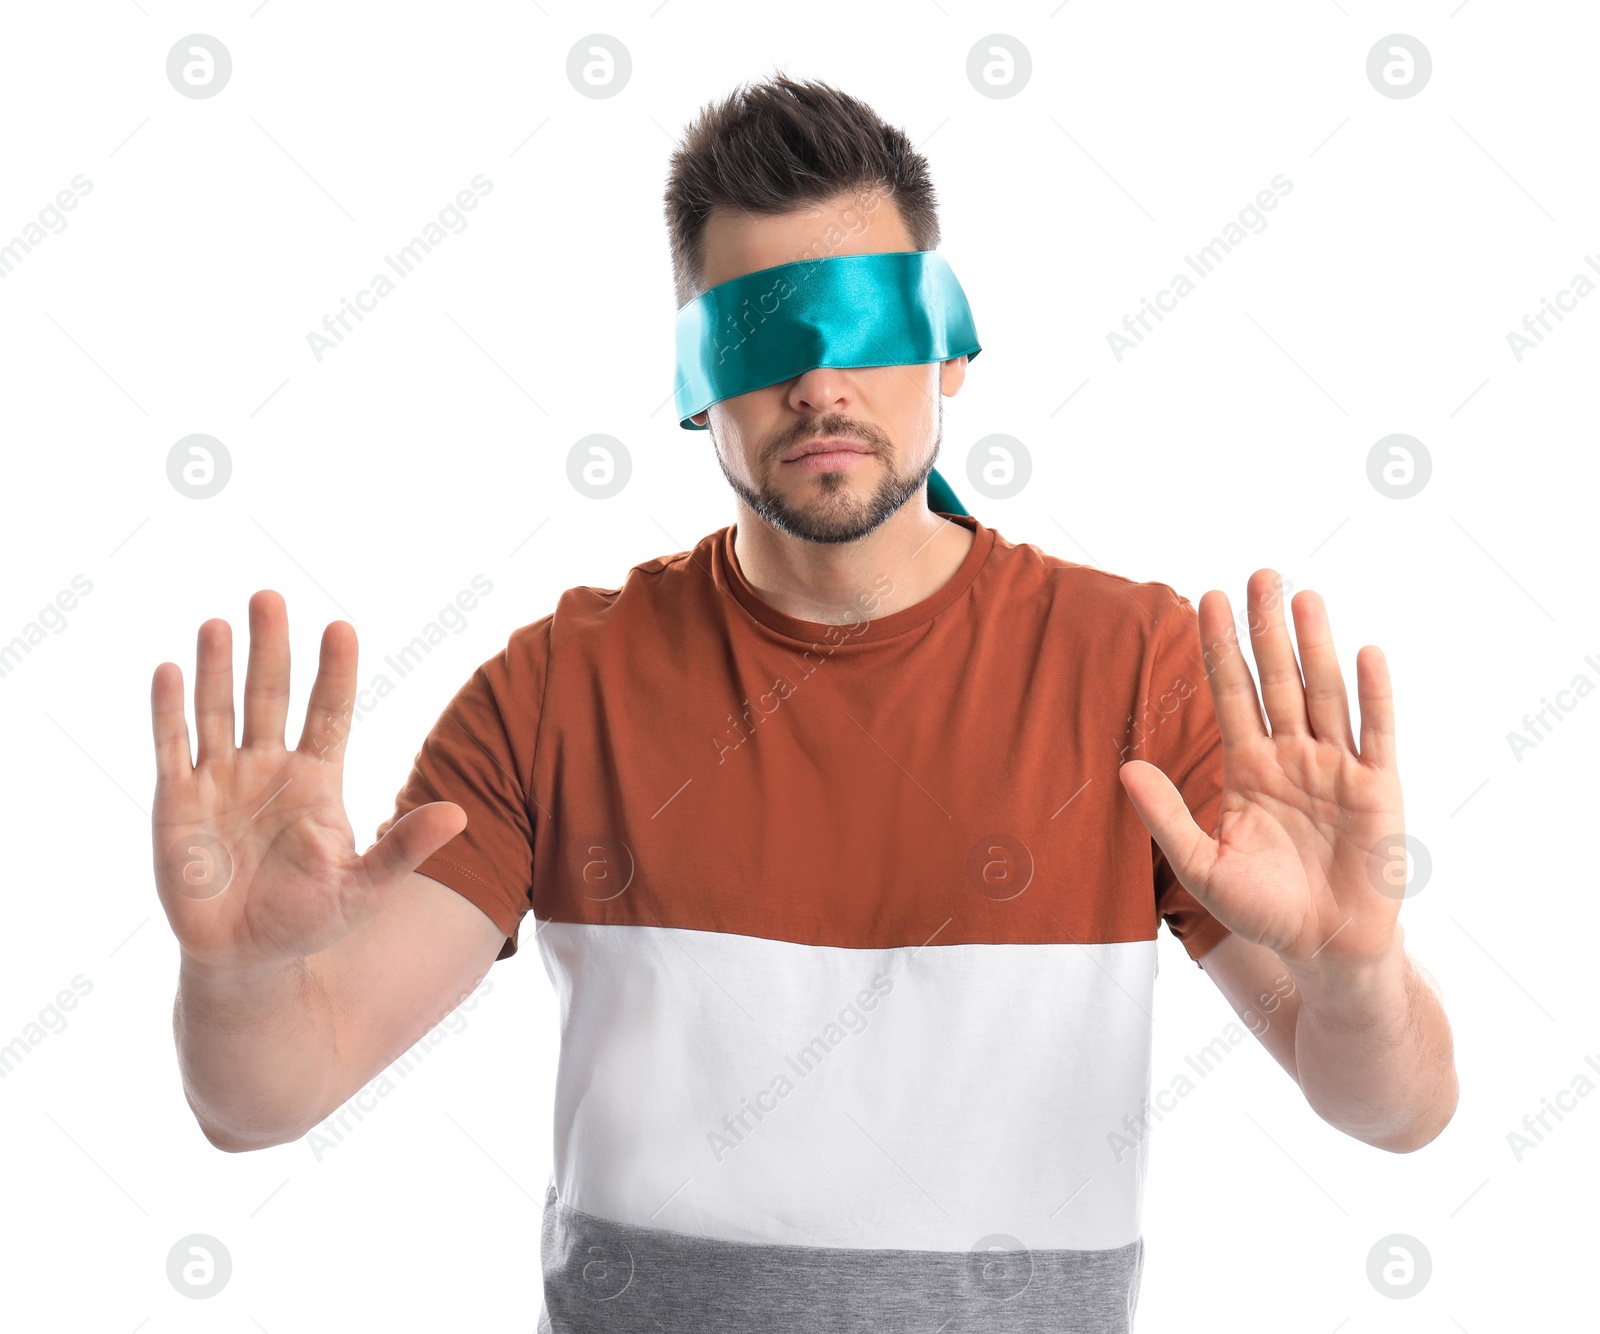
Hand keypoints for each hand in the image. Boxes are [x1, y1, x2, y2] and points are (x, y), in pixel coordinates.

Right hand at [150, 591, 465, 969]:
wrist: (248, 959)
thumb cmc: (311, 920)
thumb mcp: (365, 887)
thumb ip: (405, 848)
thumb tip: (460, 816)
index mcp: (318, 780)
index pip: (329, 713)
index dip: (335, 673)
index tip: (342, 628)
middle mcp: (270, 769)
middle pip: (270, 697)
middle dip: (272, 649)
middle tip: (271, 597)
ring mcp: (222, 782)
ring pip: (219, 711)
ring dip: (218, 668)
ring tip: (220, 623)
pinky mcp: (178, 804)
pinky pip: (173, 748)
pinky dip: (170, 711)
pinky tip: (170, 670)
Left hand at [1118, 570, 1406, 967]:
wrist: (1323, 950)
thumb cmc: (1263, 910)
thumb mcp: (1203, 865)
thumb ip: (1166, 817)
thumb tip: (1125, 768)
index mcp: (1248, 769)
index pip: (1230, 694)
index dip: (1220, 648)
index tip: (1206, 599)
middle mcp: (1292, 758)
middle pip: (1276, 679)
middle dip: (1265, 628)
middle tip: (1258, 573)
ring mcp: (1336, 769)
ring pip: (1323, 694)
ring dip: (1315, 645)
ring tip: (1303, 596)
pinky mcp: (1378, 790)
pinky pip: (1375, 734)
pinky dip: (1372, 695)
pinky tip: (1364, 653)